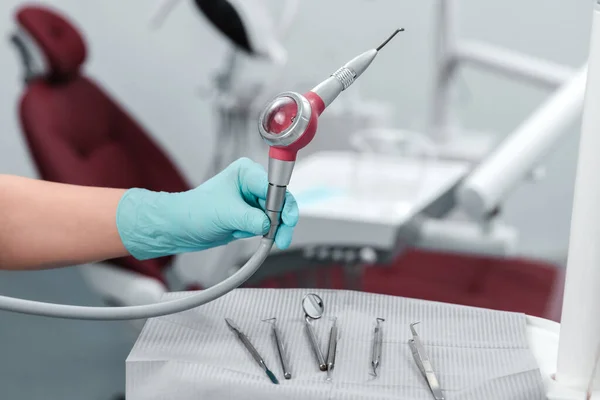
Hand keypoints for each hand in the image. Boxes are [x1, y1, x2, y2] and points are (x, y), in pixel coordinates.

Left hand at [116, 158, 298, 259]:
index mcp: (246, 172)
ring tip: (248, 234)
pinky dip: (258, 233)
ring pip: (275, 216)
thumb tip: (268, 225)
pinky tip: (240, 233)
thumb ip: (250, 219)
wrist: (181, 228)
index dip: (282, 204)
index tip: (286, 219)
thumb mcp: (226, 214)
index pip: (274, 187)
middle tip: (282, 237)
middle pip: (280, 202)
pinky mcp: (250, 215)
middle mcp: (251, 184)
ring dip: (267, 229)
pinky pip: (266, 225)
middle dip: (280, 221)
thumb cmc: (195, 212)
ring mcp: (252, 200)